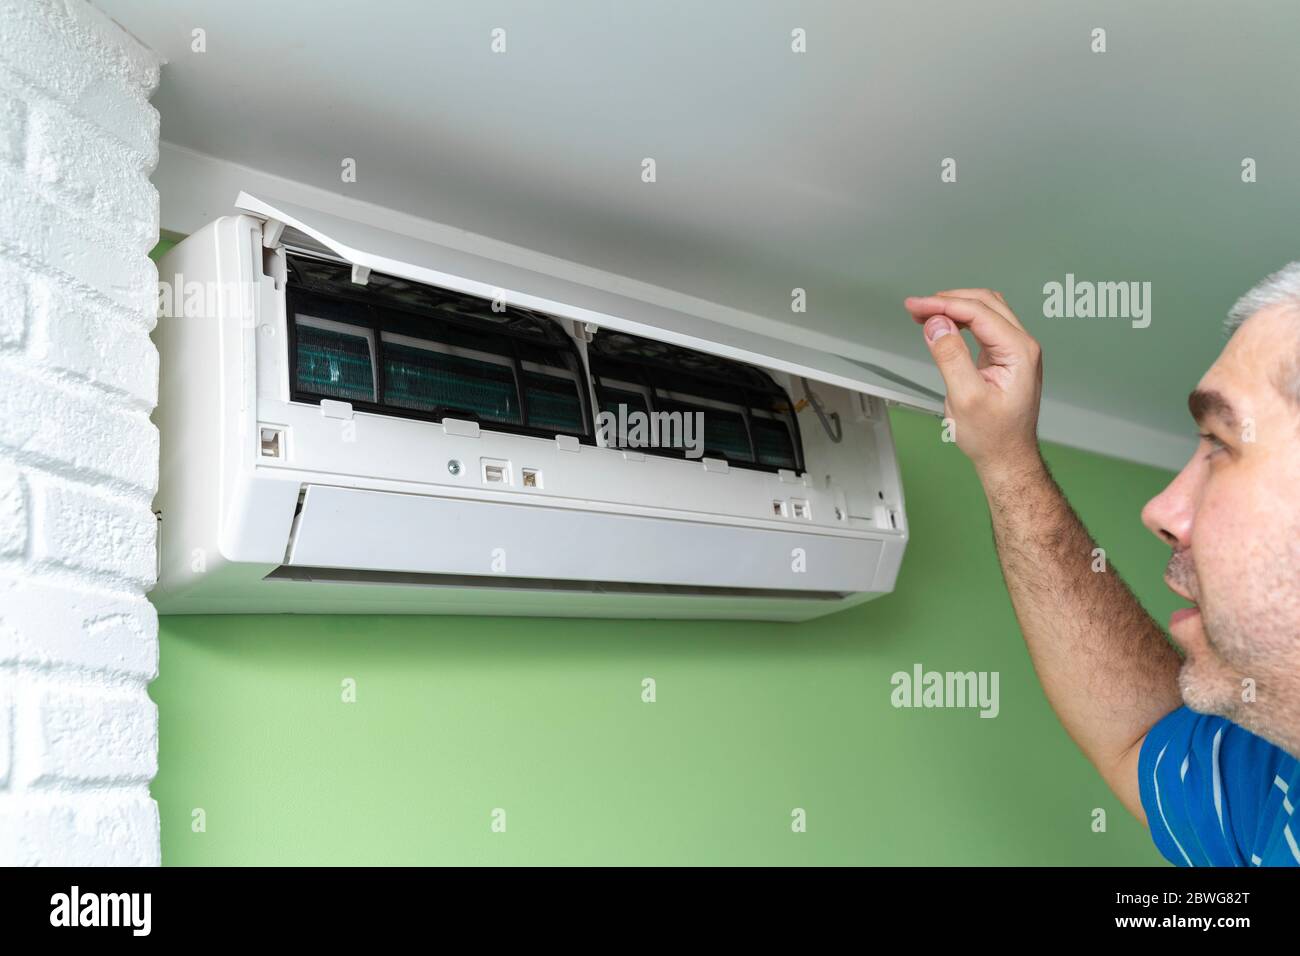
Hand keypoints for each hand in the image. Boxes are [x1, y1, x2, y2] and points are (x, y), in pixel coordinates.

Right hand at [903, 289, 1043, 476]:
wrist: (1006, 457)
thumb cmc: (993, 436)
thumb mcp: (965, 398)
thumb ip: (951, 357)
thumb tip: (937, 325)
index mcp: (1018, 351)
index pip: (978, 312)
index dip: (943, 305)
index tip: (916, 306)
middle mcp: (1022, 346)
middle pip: (984, 303)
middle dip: (947, 300)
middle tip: (916, 307)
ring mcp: (1015, 350)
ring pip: (985, 310)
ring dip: (954, 306)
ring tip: (925, 313)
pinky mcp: (1004, 356)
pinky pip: (983, 325)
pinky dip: (960, 319)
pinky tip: (943, 324)